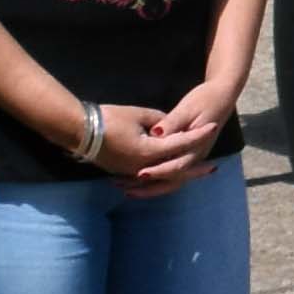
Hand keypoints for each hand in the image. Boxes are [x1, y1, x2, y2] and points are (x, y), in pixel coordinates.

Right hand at [88, 99, 218, 195]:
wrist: (80, 130)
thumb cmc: (109, 118)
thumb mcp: (138, 114)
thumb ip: (160, 121)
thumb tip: (171, 127)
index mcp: (149, 151)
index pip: (181, 144)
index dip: (198, 135)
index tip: (213, 127)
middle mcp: (143, 167)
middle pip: (175, 171)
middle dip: (195, 170)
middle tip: (213, 168)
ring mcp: (132, 172)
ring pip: (162, 179)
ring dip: (178, 177)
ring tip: (193, 174)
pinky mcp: (124, 172)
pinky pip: (148, 179)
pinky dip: (161, 178)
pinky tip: (168, 176)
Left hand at [129, 79, 242, 195]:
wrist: (222, 97)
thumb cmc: (204, 100)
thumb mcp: (187, 109)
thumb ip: (172, 123)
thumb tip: (156, 133)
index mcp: (196, 148)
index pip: (177, 167)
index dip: (158, 171)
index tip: (140, 174)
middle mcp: (195, 158)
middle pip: (173, 181)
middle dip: (150, 188)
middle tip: (128, 191)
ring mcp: (191, 158)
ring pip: (171, 181)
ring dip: (150, 188)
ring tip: (127, 190)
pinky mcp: (186, 156)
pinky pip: (170, 174)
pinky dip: (155, 179)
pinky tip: (137, 181)